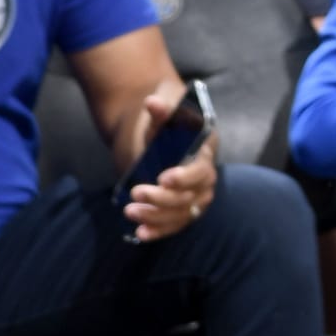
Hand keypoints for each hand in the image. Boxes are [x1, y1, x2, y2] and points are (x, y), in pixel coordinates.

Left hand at [120, 99, 218, 240]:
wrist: (162, 139)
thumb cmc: (166, 127)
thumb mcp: (162, 117)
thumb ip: (160, 111)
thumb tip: (152, 102)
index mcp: (205, 153)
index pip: (201, 170)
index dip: (184, 177)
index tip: (163, 178)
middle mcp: (205, 178)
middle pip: (189, 197)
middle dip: (162, 198)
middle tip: (136, 192)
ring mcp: (195, 197)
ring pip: (180, 214)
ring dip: (156, 216)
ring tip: (130, 211)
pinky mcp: (183, 211)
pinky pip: (174, 225)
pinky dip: (158, 231)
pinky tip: (140, 234)